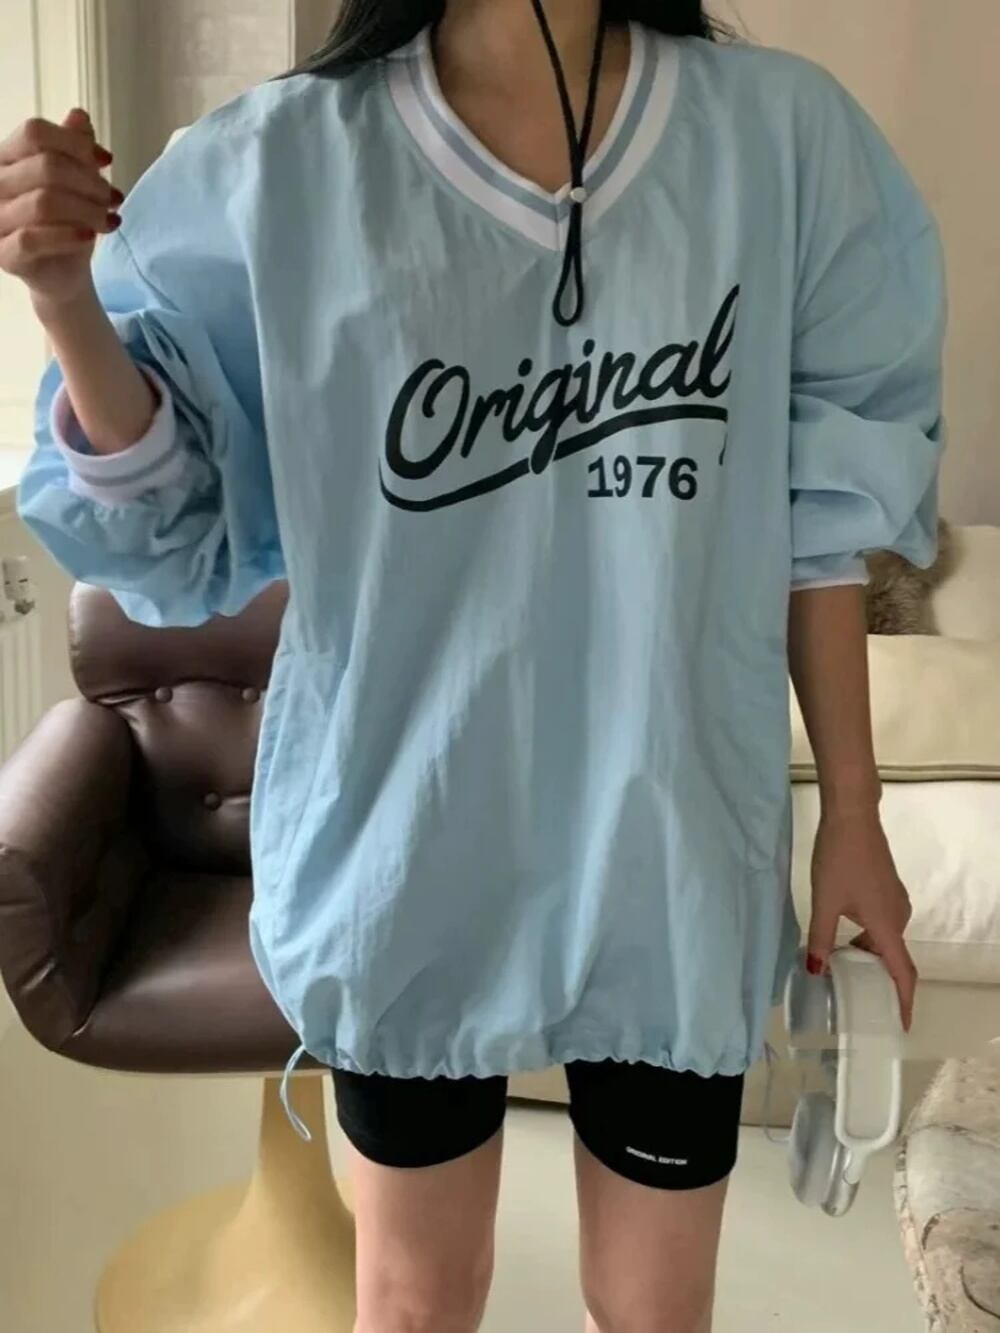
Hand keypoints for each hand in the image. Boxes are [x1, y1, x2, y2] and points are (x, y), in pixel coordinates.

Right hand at [0, 109, 120, 311]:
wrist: (63, 271)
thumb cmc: (66, 221)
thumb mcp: (76, 181)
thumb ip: (74, 148)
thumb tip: (79, 116)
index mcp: (7, 157)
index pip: (35, 133)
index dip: (76, 144)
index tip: (105, 162)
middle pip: (46, 166)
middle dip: (89, 182)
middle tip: (112, 197)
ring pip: (44, 202)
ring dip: (87, 210)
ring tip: (108, 219)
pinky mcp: (4, 253)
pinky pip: (33, 239)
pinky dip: (69, 235)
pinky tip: (91, 235)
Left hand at [807, 805, 916, 1029]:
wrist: (852, 816)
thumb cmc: (839, 859)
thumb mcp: (824, 901)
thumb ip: (818, 938)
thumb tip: (814, 971)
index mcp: (887, 925)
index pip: (903, 973)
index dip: (904, 1002)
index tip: (900, 1025)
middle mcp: (899, 916)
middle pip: (894, 957)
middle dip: (881, 981)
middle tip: (860, 1002)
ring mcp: (895, 900)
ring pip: (887, 939)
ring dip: (870, 957)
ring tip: (845, 972)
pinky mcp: (887, 887)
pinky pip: (883, 923)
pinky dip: (869, 938)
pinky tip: (844, 939)